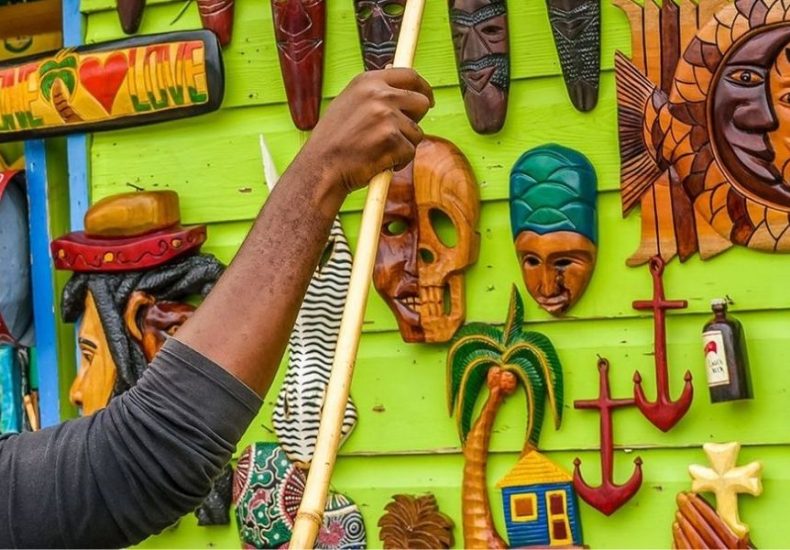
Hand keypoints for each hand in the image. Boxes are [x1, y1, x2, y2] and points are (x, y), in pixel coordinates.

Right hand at [301, 68, 433, 193]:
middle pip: (421, 102)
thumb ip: (373, 93)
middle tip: (400, 135)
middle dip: (416, 120)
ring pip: (417, 132)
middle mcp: (378, 95)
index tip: (428, 99)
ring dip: (403, 145)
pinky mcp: (393, 140)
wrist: (321, 168)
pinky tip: (377, 162)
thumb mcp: (348, 104)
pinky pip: (410, 152)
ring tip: (378, 151)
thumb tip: (397, 81)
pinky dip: (398, 161)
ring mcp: (387, 117)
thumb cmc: (333, 141)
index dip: (423, 88)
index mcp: (367, 82)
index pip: (409, 75)